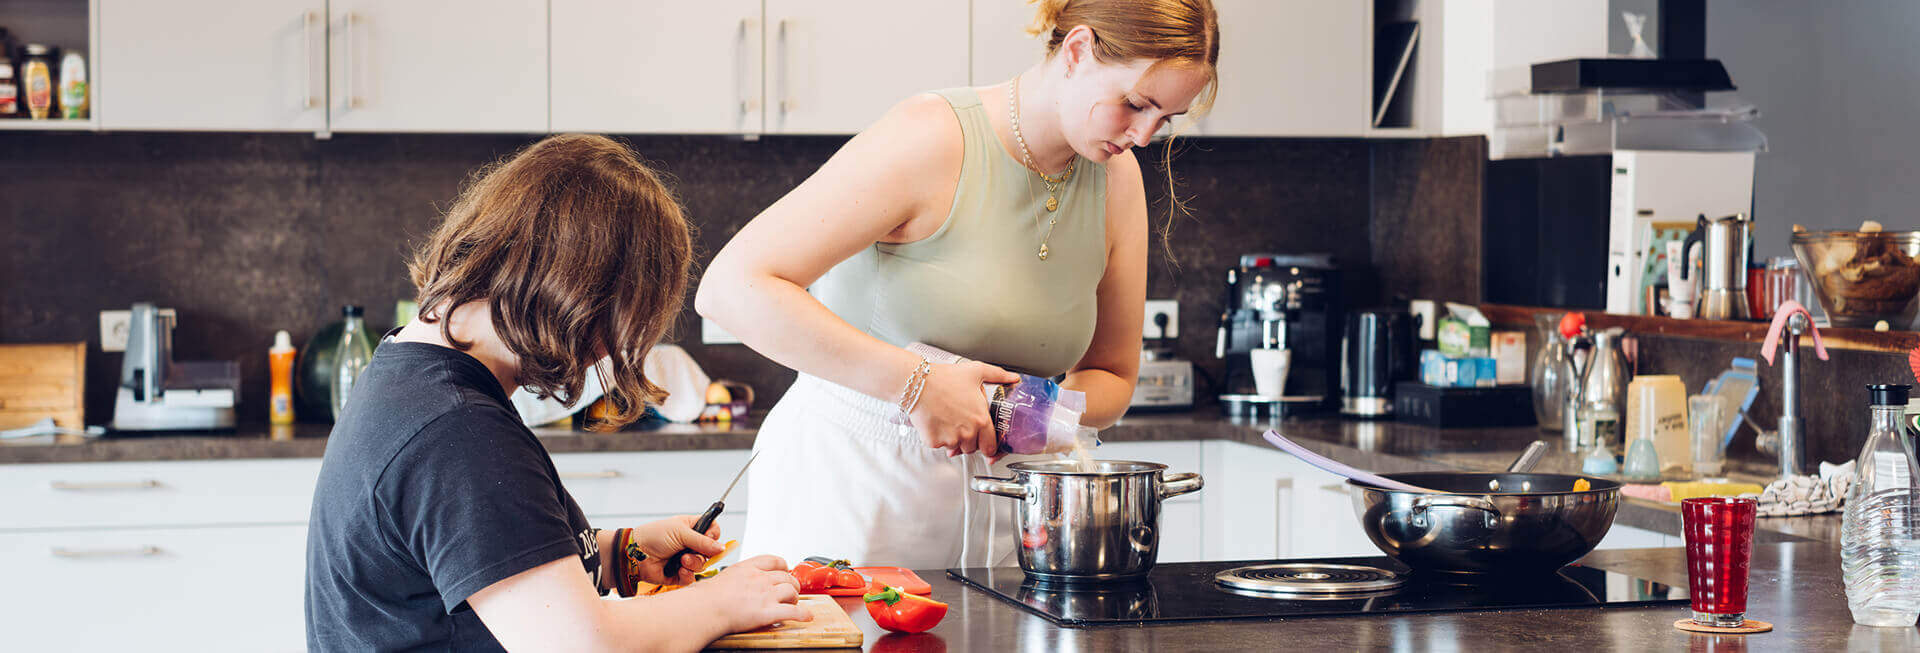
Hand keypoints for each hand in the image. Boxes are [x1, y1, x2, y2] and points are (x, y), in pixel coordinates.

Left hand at [630, 515, 725, 585]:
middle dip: (702, 553)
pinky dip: (687, 575)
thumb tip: (721, 547)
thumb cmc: (652, 536)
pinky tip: (678, 571)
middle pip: (709, 551)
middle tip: (689, 551)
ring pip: (701, 565)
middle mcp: (689, 543)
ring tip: (681, 561)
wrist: (634, 555)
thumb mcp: (680, 532)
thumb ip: (702, 540)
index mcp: (690, 528)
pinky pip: (691, 578)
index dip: (713, 535)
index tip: (709, 537)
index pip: (712, 530)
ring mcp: (684, 559)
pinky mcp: (678, 574)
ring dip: (693, 564)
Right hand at [687, 555, 810, 633]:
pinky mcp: (768, 612)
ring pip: (792, 591)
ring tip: (792, 604)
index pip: (773, 560)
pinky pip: (794, 612)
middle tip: (789, 592)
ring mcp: (765, 594)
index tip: (784, 571)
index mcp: (747, 568)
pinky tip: (806, 617)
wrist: (703, 609)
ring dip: (795, 599)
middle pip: (786, 577)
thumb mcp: (720, 579)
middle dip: (791, 585)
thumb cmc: (704, 598)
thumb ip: (732, 579)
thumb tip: (727, 585)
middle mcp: (759, 578)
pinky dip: (803, 614)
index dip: (783, 566)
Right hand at [908, 361, 1017, 456]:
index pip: (990, 446)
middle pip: (972, 448)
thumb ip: (998, 375)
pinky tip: (936, 422)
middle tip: (961, 424)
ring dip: (953, 440)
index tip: (984, 444)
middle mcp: (968, 432)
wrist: (918, 383)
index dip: (988, 446)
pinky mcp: (934, 441)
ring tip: (948, 421)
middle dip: (968, 439)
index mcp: (981, 420)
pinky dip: (937, 437)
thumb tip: (1013, 378)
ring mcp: (950, 439)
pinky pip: (939, 445)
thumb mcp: (976, 371)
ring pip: (955, 448)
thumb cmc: (945, 377)